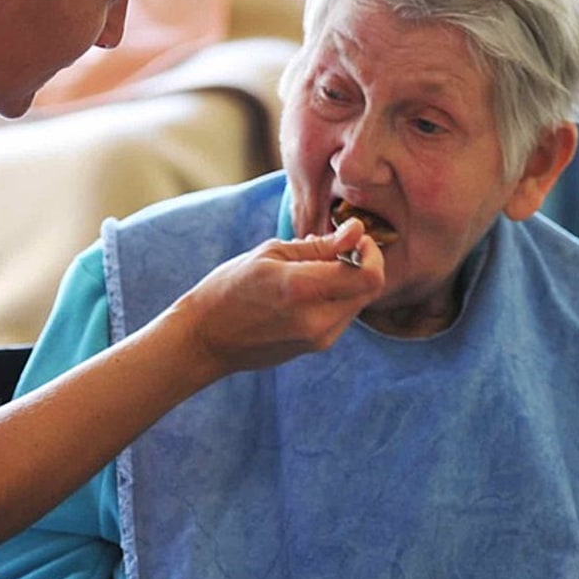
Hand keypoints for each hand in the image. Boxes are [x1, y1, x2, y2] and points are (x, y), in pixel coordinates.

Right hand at [178, 217, 384, 374]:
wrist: (206, 338)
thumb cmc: (229, 288)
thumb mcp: (271, 253)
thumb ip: (320, 245)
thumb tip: (357, 230)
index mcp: (302, 289)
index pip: (369, 275)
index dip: (372, 252)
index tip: (356, 238)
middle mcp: (317, 320)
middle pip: (370, 289)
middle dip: (363, 264)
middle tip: (338, 248)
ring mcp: (319, 339)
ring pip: (358, 303)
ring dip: (349, 281)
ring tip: (314, 269)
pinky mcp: (317, 347)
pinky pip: (343, 316)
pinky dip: (337, 297)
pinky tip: (309, 289)